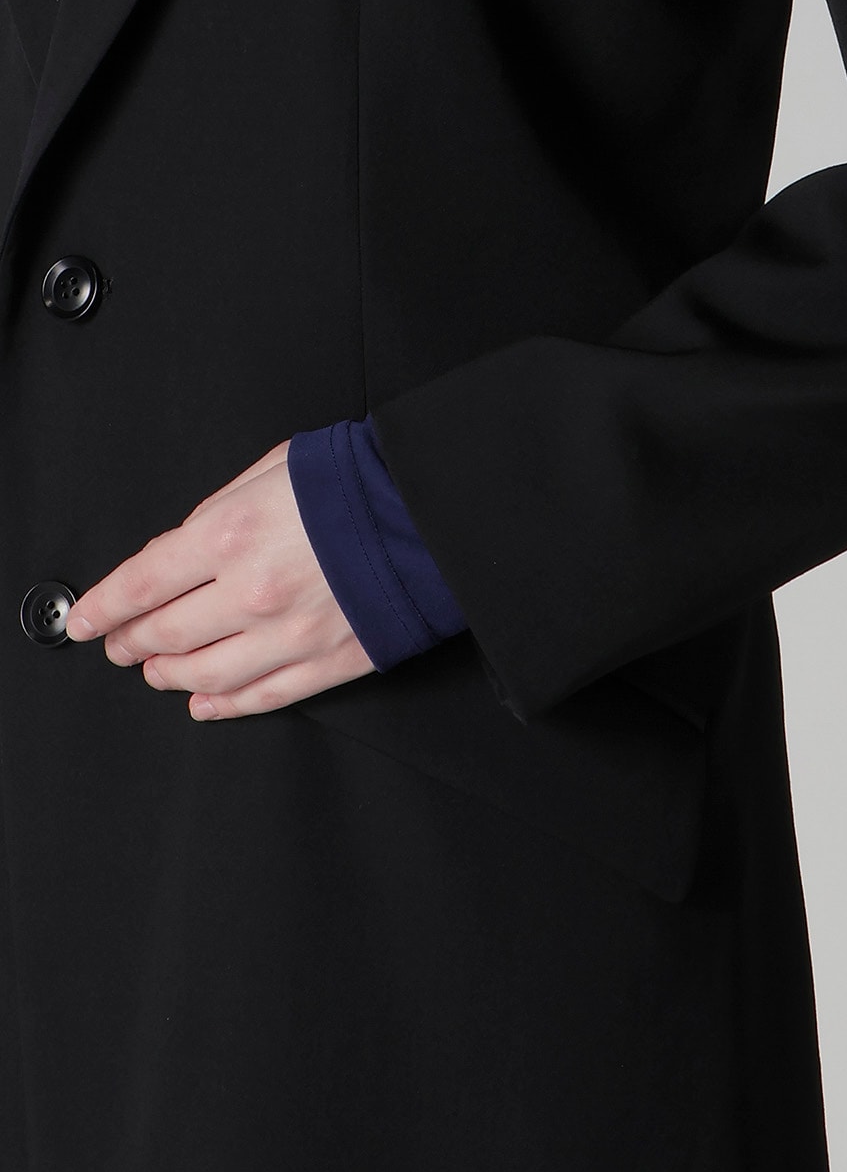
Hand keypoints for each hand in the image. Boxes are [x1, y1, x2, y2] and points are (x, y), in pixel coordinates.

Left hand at [63, 438, 375, 720]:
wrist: (436, 514)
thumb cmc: (360, 483)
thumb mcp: (274, 467)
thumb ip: (221, 509)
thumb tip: (184, 546)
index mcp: (230, 536)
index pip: (141, 584)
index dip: (104, 607)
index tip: (86, 620)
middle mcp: (251, 593)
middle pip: (165, 633)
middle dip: (131, 640)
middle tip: (119, 643)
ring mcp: (288, 636)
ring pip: (205, 674)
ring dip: (168, 675)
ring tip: (155, 671)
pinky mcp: (325, 664)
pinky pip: (261, 696)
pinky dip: (224, 704)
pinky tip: (205, 702)